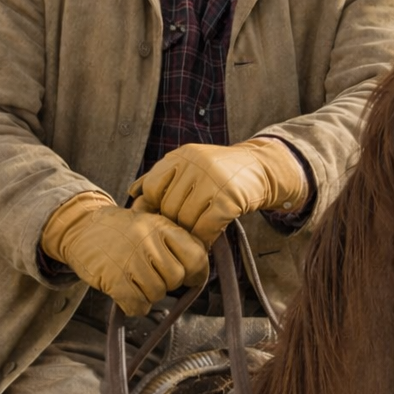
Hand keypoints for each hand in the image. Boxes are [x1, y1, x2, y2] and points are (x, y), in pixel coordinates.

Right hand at [40, 191, 208, 315]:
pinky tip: (125, 292)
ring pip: (157, 294)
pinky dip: (134, 305)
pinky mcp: (114, 278)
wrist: (79, 227)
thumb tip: (199, 271)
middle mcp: (148, 240)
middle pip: (176, 278)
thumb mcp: (150, 225)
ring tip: (134, 280)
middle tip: (151, 276)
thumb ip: (174, 242)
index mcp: (163, 226)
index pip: (196, 256)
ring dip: (148, 294)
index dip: (196, 272)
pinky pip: (138, 305)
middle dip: (167, 283)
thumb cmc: (120, 231)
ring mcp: (130, 259)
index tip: (189, 277)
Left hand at [131, 139, 308, 246]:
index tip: (167, 216)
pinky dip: (205, 237)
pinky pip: (206, 227)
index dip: (156, 207)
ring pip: (186, 219)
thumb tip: (132, 192)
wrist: (261, 168)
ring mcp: (213, 180)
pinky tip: (208, 237)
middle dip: (175, 222)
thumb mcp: (190, 165)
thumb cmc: (220, 171)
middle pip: (169, 207)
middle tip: (185, 229)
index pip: (152, 188)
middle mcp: (195, 164)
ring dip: (191, 232)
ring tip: (196, 234)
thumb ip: (161, 177)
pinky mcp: (229, 198)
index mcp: (181, 156)